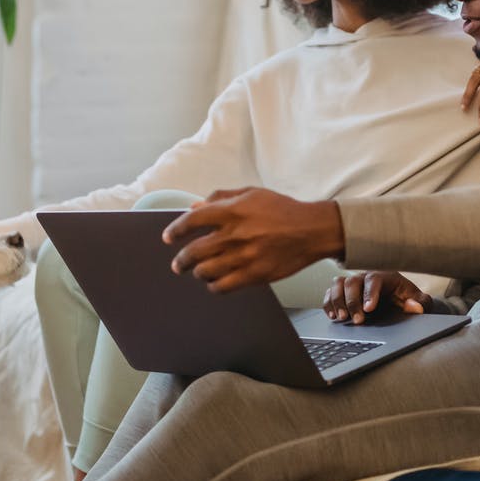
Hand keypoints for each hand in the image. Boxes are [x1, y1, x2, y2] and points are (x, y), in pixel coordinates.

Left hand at [162, 187, 344, 293]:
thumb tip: (194, 207)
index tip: (168, 237)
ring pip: (205, 271)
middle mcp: (235, 235)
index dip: (175, 230)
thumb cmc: (282, 210)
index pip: (192, 221)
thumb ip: (221, 198)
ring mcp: (244, 257)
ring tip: (198, 271)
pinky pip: (223, 286)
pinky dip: (213, 286)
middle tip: (178, 264)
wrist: (311, 230)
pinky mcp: (255, 275)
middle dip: (181, 260)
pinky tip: (215, 282)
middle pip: (194, 251)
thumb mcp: (251, 194)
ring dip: (197, 272)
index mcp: (232, 211)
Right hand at [323, 271, 430, 324]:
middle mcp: (366, 276)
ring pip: (338, 284)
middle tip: (358, 320)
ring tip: (342, 317)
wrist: (398, 299)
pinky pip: (330, 292)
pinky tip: (333, 316)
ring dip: (337, 300)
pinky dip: (329, 303)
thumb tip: (414, 307)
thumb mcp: (419, 301)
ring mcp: (353, 284)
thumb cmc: (407, 298)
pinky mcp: (343, 292)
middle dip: (352, 301)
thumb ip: (421, 304)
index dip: (370, 293)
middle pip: (352, 281)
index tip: (369, 309)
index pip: (374, 279)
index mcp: (385, 276)